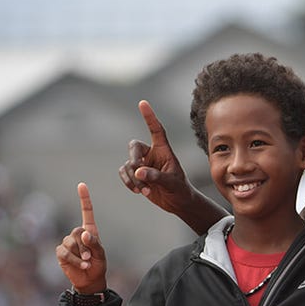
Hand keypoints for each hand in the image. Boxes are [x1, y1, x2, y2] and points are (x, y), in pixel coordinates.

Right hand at [56, 182, 106, 293]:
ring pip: (70, 243)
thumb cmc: (98, 265)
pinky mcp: (61, 252)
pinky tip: (81, 265)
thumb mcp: (100, 254)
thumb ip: (94, 243)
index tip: (82, 185)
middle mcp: (77, 234)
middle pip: (77, 232)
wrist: (90, 280)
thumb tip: (84, 234)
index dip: (84, 199)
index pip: (86, 212)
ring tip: (86, 262)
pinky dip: (74, 259)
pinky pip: (65, 252)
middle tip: (90, 257)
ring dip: (80, 254)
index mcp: (89, 230)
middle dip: (85, 246)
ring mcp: (67, 243)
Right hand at [118, 100, 195, 215]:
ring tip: (143, 190)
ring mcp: (143, 164)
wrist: (178, 202)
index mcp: (164, 150)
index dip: (150, 117)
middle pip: (134, 147)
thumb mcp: (171, 183)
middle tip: (138, 174)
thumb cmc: (180, 189)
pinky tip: (139, 192)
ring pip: (127, 164)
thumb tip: (138, 172)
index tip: (143, 103)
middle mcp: (152, 153)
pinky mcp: (136, 174)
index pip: (156, 130)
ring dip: (132, 178)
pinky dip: (128, 182)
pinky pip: (124, 173)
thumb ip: (156, 176)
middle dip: (133, 161)